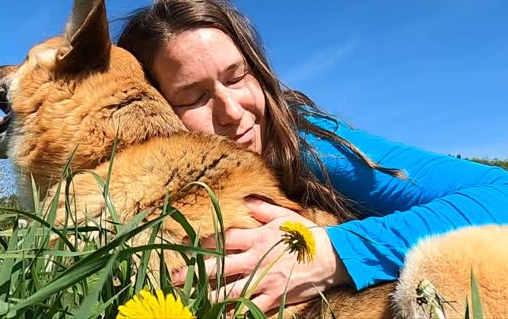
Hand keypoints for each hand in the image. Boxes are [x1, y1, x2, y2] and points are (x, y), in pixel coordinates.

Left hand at [172, 198, 350, 313]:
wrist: (333, 257)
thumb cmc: (307, 235)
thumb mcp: (285, 216)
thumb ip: (262, 209)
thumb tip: (245, 199)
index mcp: (258, 237)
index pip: (225, 238)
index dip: (205, 241)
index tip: (186, 246)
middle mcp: (257, 258)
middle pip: (220, 266)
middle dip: (196, 272)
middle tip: (175, 278)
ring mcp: (265, 279)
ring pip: (231, 290)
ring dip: (210, 296)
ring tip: (192, 300)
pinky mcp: (274, 295)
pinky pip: (252, 307)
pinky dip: (236, 313)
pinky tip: (222, 317)